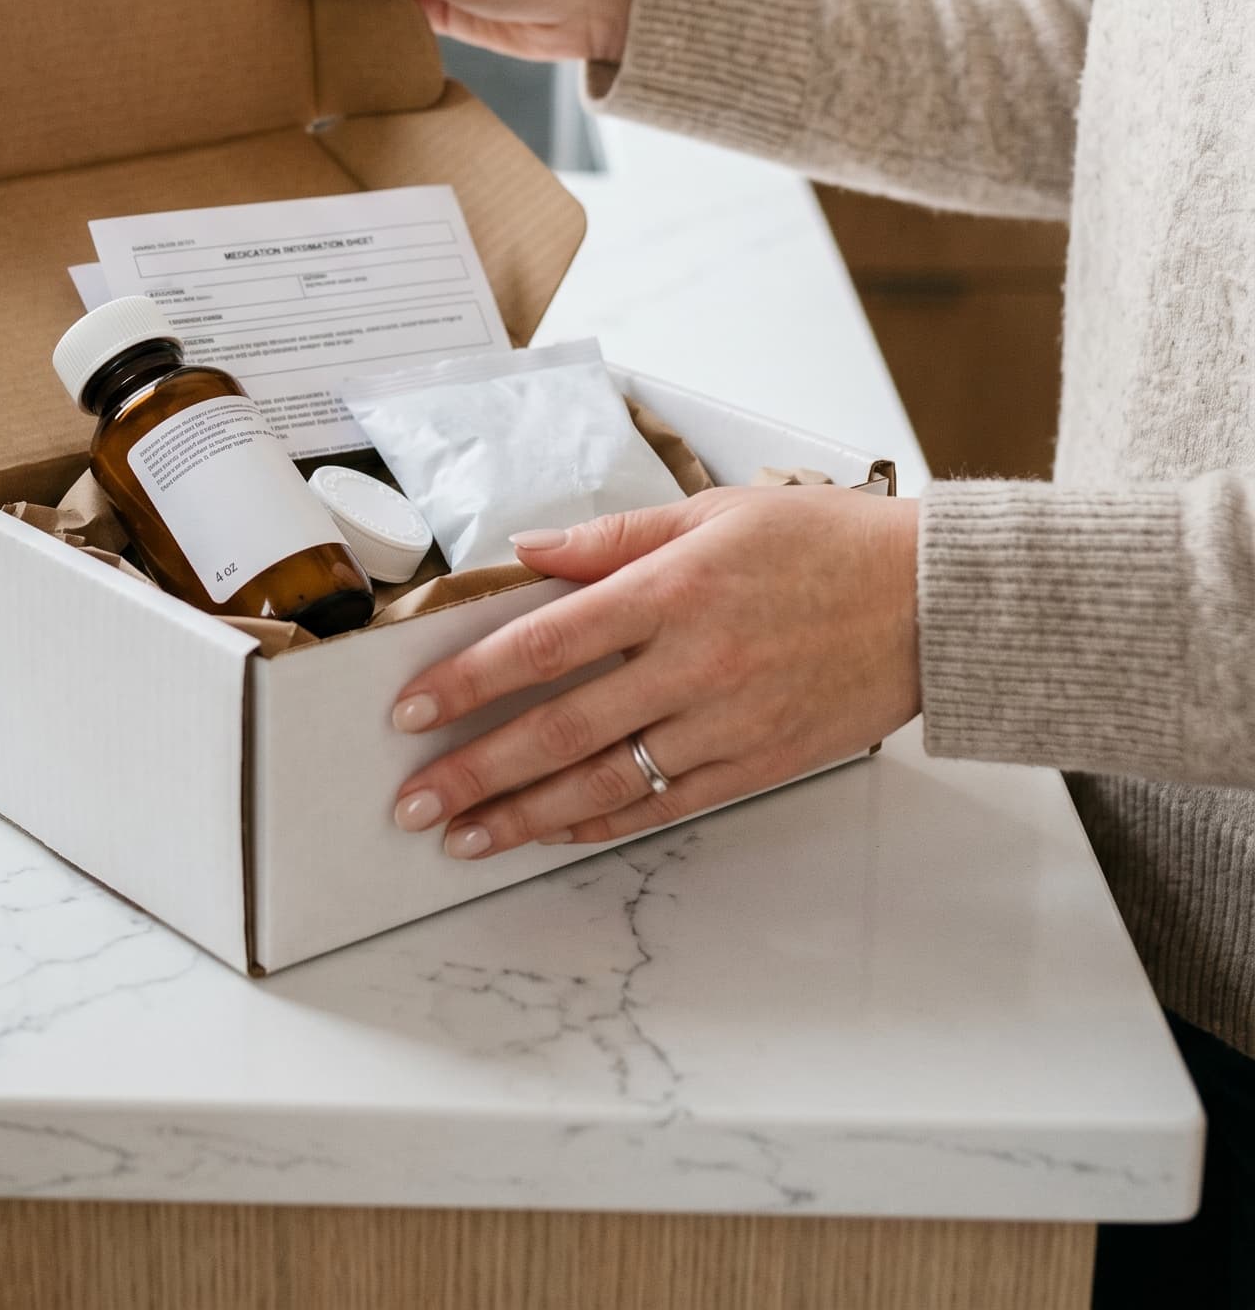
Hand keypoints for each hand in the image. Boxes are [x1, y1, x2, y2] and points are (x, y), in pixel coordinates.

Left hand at [388, 487, 920, 858]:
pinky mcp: (759, 764)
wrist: (935, 602)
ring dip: (524, 815)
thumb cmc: (826, 543)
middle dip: (475, 771)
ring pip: (604, 783)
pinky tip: (551, 832)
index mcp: (673, 589)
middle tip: (413, 801)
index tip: (412, 708)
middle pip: (560, 728)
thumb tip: (527, 550)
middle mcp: (693, 663)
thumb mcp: (714, 511)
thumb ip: (613, 536)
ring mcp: (727, 723)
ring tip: (464, 837)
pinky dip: (601, 823)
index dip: (470, 680)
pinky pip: (664, 804)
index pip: (545, 643)